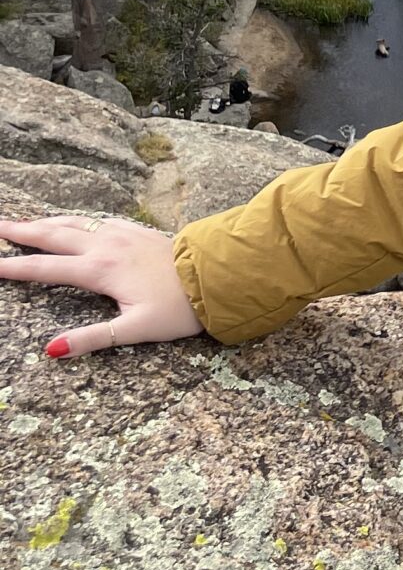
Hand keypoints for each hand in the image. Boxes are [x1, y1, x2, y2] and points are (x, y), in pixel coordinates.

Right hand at [0, 217, 202, 355]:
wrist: (216, 277)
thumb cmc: (179, 308)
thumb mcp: (135, 330)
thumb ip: (92, 339)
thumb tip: (52, 350)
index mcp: (101, 271)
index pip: (46, 270)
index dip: (15, 268)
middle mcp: (107, 247)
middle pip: (54, 236)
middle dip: (22, 233)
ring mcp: (122, 235)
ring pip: (75, 224)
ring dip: (46, 222)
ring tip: (24, 222)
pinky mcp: (137, 231)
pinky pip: (97, 221)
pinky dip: (75, 220)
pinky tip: (73, 221)